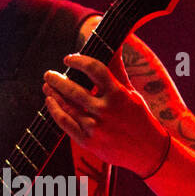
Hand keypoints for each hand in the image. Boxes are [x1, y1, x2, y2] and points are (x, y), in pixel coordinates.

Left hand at [42, 53, 168, 175]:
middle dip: (57, 79)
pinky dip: (55, 111)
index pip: (94, 69)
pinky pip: (65, 124)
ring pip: (67, 106)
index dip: (78, 61)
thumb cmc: (139, 117)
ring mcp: (96, 127)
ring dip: (53, 94)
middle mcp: (106, 110)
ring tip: (47, 86)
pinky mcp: (88, 142)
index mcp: (118, 94)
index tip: (68, 59)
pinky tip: (50, 102)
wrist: (147, 152)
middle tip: (48, 74)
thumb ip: (117, 68)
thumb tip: (115, 44)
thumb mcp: (130, 92)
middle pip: (74, 89)